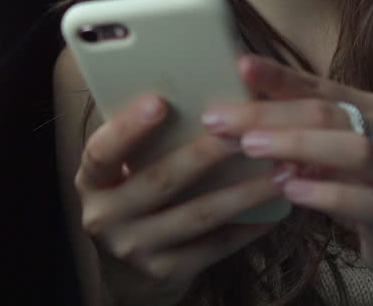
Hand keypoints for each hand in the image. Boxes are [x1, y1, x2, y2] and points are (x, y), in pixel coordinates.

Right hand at [74, 93, 293, 303]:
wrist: (128, 278)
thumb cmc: (130, 204)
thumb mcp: (119, 177)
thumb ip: (140, 147)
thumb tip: (189, 93)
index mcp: (91, 183)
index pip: (101, 152)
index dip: (128, 128)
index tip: (159, 102)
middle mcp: (106, 217)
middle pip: (161, 180)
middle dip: (206, 154)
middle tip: (245, 131)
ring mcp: (136, 248)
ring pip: (197, 215)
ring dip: (243, 192)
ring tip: (281, 170)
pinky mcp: (167, 272)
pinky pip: (214, 246)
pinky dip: (246, 227)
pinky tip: (273, 210)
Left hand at [200, 54, 372, 290]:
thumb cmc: (361, 189)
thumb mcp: (328, 155)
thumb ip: (295, 133)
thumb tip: (234, 118)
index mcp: (365, 109)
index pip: (317, 85)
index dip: (278, 74)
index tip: (240, 64)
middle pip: (326, 112)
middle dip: (269, 113)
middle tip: (220, 119)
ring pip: (351, 148)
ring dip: (298, 144)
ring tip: (252, 146)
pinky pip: (363, 199)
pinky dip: (325, 192)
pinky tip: (290, 190)